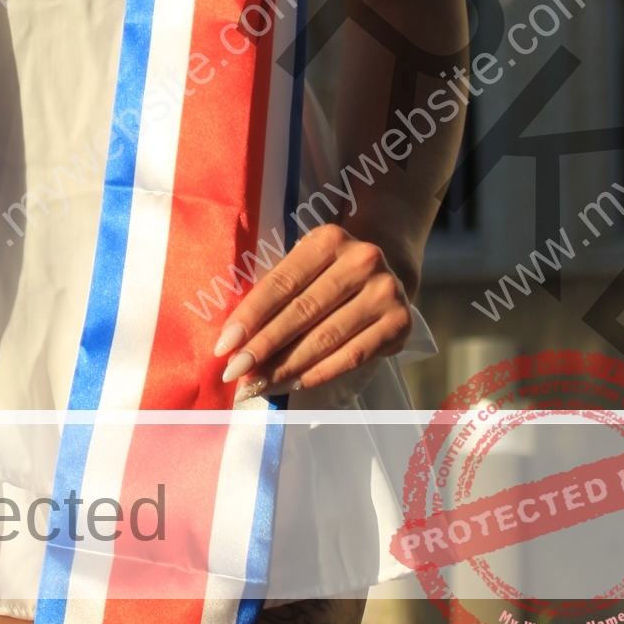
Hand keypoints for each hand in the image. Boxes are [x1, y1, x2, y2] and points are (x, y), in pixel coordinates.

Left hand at [212, 223, 412, 400]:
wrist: (388, 271)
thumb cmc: (329, 272)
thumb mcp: (305, 265)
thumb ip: (276, 293)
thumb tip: (234, 340)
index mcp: (329, 238)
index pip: (282, 283)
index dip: (251, 316)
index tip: (224, 346)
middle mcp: (361, 260)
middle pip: (302, 312)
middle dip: (264, 346)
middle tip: (235, 373)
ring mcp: (385, 291)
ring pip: (326, 338)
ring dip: (286, 367)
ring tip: (258, 384)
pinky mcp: (399, 323)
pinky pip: (352, 356)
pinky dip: (318, 373)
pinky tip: (293, 384)